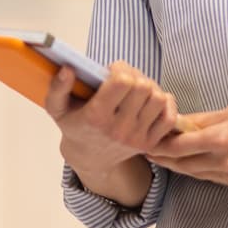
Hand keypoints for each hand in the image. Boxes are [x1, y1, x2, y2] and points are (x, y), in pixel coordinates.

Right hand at [42, 61, 178, 176]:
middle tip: (125, 78)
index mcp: (96, 117)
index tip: (112, 70)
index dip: (120, 68)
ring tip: (136, 89)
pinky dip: (165, 104)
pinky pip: (169, 118)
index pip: (122, 82)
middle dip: (135, 75)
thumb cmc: (75, 127)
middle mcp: (119, 129)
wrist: (90, 158)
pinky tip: (150, 101)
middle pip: (143, 87)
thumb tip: (67, 69)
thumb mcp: (57, 108)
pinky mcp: (150, 143)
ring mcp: (137, 138)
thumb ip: (57, 88)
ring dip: (150, 88)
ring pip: (158, 99)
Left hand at [145, 101, 227, 191]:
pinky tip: (197, 163)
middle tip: (150, 152)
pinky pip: (217, 179)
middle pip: (185, 165)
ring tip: (168, 158)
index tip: (146, 141)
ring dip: (183, 167)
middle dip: (166, 159)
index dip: (160, 146)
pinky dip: (204, 171)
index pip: (179, 147)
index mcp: (222, 139)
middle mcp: (225, 162)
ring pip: (200, 174)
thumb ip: (207, 119)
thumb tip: (182, 121)